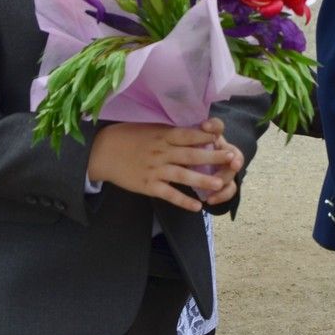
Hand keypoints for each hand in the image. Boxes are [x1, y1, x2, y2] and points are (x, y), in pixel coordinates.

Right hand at [86, 118, 237, 211]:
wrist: (102, 151)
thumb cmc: (128, 136)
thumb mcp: (150, 127)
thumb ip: (170, 131)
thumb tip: (194, 130)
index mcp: (163, 134)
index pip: (190, 134)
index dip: (207, 135)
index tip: (223, 136)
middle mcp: (161, 151)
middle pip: (191, 154)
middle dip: (213, 156)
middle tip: (232, 158)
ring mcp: (155, 169)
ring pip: (183, 175)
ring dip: (202, 180)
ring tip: (219, 184)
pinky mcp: (148, 185)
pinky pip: (169, 194)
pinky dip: (183, 201)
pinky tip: (197, 207)